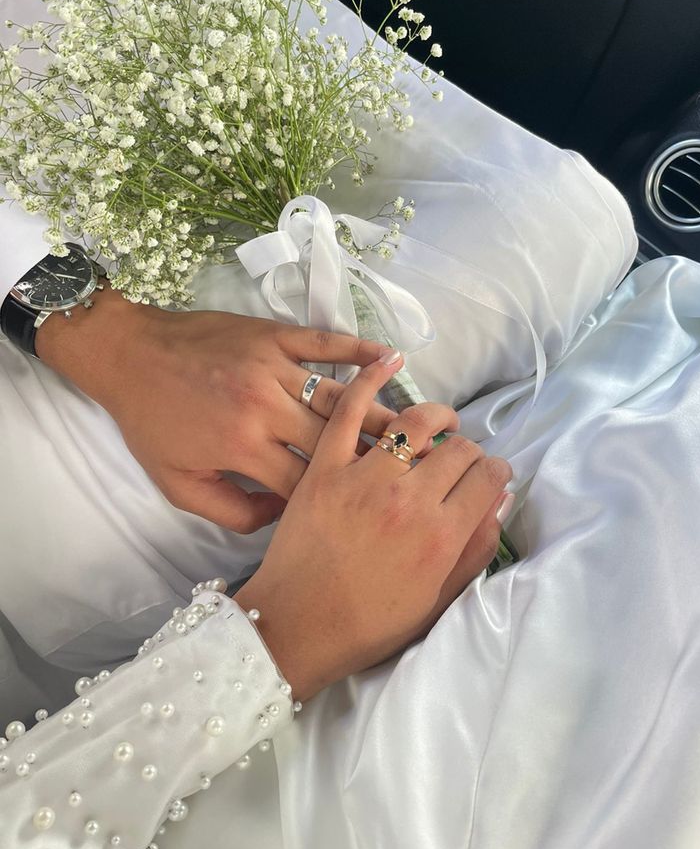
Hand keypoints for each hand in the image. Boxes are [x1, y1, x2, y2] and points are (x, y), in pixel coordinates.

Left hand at [35, 284, 395, 532]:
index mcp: (243, 446)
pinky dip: (360, 349)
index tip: (369, 507)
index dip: (340, 499)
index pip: (308, 482)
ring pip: (343, 394)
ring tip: (421, 427)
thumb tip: (285, 514)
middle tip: (418, 470)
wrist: (128, 354)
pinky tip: (392, 358)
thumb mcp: (179, 485)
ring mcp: (274, 365)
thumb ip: (233, 512)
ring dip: (383, 412)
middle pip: (340, 439)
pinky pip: (326, 342)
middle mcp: (266, 405)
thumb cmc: (153, 423)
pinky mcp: (274, 334)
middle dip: (380, 458)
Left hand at [235, 351, 512, 701]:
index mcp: (441, 535)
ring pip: (415, 421)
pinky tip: (389, 359)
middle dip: (467, 448)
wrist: (296, 627)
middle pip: (458, 447)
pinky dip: (370, 378)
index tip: (487, 474)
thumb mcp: (436, 600)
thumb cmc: (369, 623)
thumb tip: (499, 501)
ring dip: (436, 414)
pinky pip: (349, 409)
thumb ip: (474, 550)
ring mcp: (364, 477)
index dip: (494, 470)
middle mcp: (410, 499)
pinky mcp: (324, 465)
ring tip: (438, 420)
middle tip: (457, 458)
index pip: (487, 476)